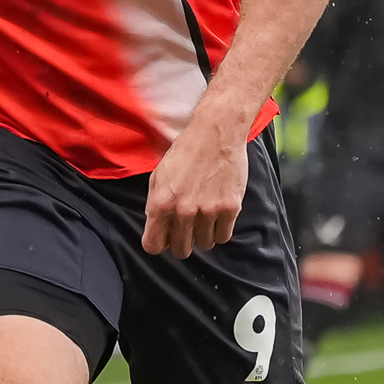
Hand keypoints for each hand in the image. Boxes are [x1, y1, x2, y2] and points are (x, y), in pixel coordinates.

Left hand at [144, 114, 246, 257]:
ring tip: (204, 218)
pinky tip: (217, 216)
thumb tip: (158, 227)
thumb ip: (155, 204)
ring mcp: (208, 211)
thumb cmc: (186, 151)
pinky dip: (220, 230)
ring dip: (203, 235)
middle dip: (181, 243)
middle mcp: (183, 211)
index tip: (165, 238)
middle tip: (187, 229)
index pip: (153, 246)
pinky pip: (223, 236)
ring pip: (204, 245)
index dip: (159, 243)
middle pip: (180, 250)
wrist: (216, 133)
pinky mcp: (230, 208)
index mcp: (161, 203)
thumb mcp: (158, 175)